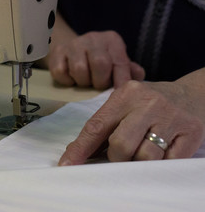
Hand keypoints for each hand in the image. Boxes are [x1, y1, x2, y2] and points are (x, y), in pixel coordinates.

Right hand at [48, 31, 144, 88]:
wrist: (72, 50)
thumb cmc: (99, 61)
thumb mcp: (116, 63)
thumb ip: (128, 71)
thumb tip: (137, 77)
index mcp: (112, 40)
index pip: (120, 62)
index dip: (121, 80)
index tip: (120, 94)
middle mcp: (93, 38)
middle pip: (100, 64)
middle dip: (100, 81)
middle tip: (98, 86)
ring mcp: (74, 44)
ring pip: (79, 69)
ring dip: (83, 82)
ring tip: (85, 82)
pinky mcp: (57, 52)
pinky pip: (61, 72)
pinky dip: (66, 81)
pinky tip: (71, 78)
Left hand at [58, 79, 204, 164]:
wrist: (193, 94)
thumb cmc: (150, 103)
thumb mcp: (126, 104)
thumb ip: (105, 125)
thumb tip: (77, 152)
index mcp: (126, 94)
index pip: (97, 126)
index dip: (80, 148)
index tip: (67, 165)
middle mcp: (148, 103)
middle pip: (120, 146)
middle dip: (117, 157)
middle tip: (123, 153)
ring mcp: (171, 117)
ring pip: (144, 157)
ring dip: (139, 162)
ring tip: (144, 149)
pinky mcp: (191, 132)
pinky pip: (168, 162)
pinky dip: (160, 163)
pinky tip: (162, 150)